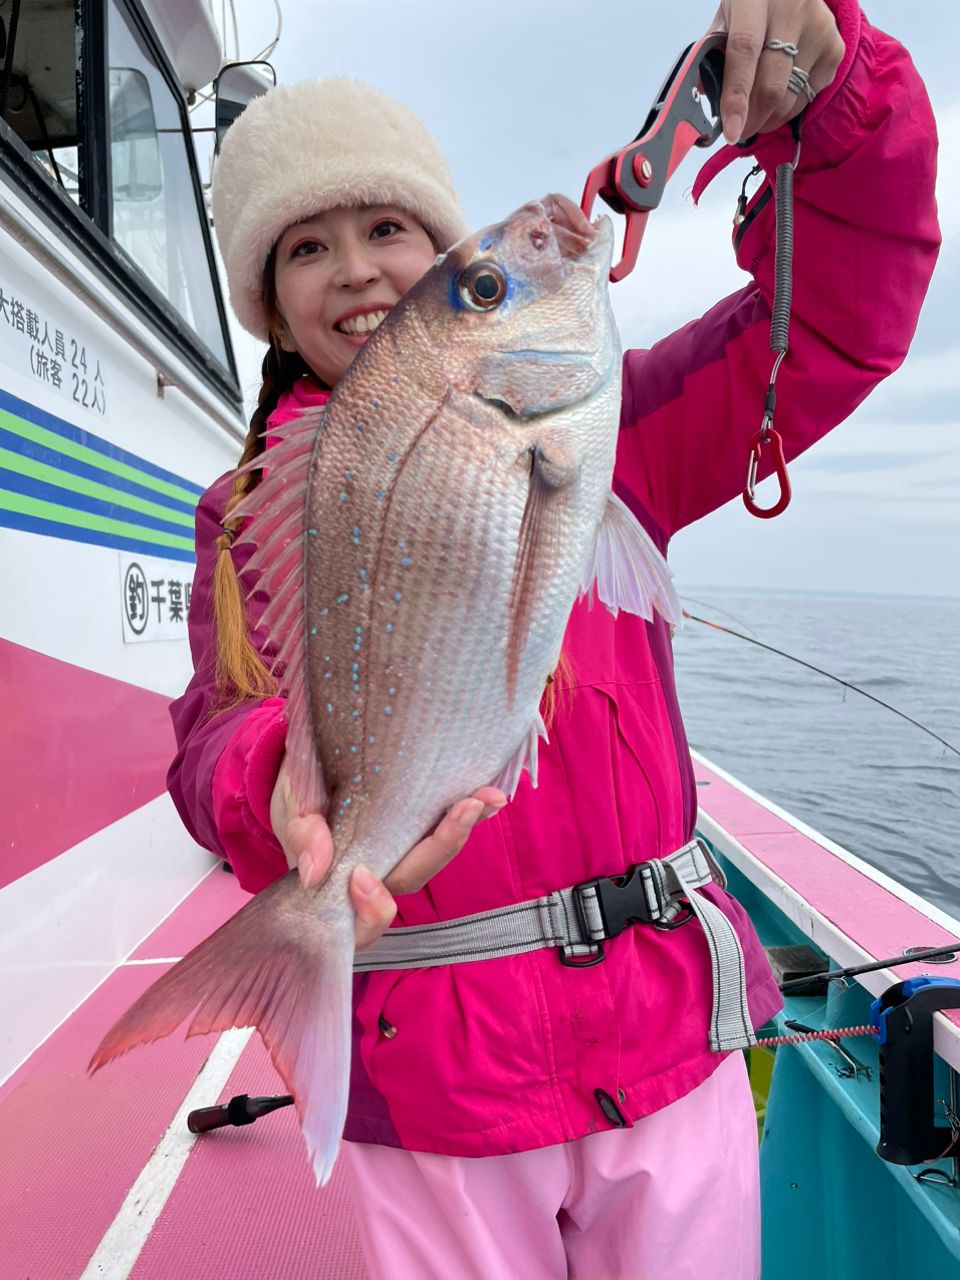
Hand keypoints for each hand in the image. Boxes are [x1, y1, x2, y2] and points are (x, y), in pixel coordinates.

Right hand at [270, 757, 505, 949]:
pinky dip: (467, 815)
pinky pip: (441, 831)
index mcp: (338, 886)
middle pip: (410, 878)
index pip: (359, 920)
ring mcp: (398, 854)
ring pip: (432, 857)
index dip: (369, 911)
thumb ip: (301, 832)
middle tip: (465, 807)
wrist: (305, 771)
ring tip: (486, 798)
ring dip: (463, 829)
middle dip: (440, 846)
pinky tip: (490, 796)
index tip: (362, 878)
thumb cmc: (298, 799)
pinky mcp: (415, 831)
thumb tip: (316, 870)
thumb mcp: (291, 806)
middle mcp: (375, 879)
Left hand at [709, 0, 844, 142]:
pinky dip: (789, 108)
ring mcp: (819, 28)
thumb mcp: (727, 16)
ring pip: (791, 97)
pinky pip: (808, 96)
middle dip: (753, 120)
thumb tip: (705, 94)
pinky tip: (780, 96)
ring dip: (769, 118)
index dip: (736, 97)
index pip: (744, 51)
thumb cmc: (754, 5)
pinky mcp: (835, 48)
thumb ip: (713, 51)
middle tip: (739, 132)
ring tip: (757, 114)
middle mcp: (793, 10)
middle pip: (772, 83)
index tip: (731, 131)